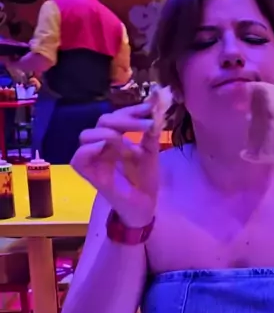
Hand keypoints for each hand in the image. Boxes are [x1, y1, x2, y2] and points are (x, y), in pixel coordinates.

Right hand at [71, 101, 160, 227]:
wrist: (144, 205)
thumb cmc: (145, 179)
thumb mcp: (151, 152)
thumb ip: (150, 132)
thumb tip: (155, 108)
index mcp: (114, 138)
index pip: (116, 116)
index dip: (130, 110)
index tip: (149, 108)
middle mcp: (101, 145)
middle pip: (102, 121)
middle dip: (125, 120)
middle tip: (146, 126)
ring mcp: (92, 158)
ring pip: (87, 135)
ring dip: (111, 135)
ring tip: (130, 149)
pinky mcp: (87, 173)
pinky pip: (79, 157)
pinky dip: (91, 149)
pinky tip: (107, 149)